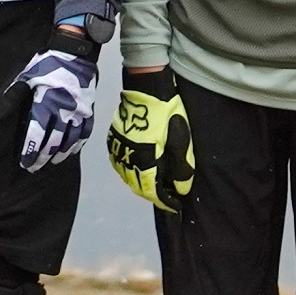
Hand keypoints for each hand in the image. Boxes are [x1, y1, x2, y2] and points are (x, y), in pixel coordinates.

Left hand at [16, 35, 97, 172]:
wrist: (76, 51)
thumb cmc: (48, 64)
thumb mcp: (26, 77)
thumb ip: (12, 98)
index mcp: (46, 104)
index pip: (37, 135)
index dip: (30, 152)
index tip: (25, 163)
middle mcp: (64, 112)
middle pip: (53, 143)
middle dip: (43, 158)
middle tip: (34, 167)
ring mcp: (79, 113)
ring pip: (70, 141)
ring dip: (59, 154)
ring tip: (51, 162)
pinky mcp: (89, 110)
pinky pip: (85, 133)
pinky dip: (77, 145)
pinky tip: (70, 152)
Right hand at [106, 72, 193, 213]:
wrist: (146, 88)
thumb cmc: (167, 113)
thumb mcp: (181, 140)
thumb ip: (181, 168)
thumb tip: (181, 189)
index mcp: (144, 161)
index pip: (153, 191)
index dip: (165, 201)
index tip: (175, 206)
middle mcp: (127, 160)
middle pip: (139, 187)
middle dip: (154, 194)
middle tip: (168, 197)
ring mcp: (117, 150)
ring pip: (129, 177)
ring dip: (142, 184)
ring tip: (157, 185)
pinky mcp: (113, 141)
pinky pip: (122, 164)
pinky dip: (132, 171)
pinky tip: (142, 169)